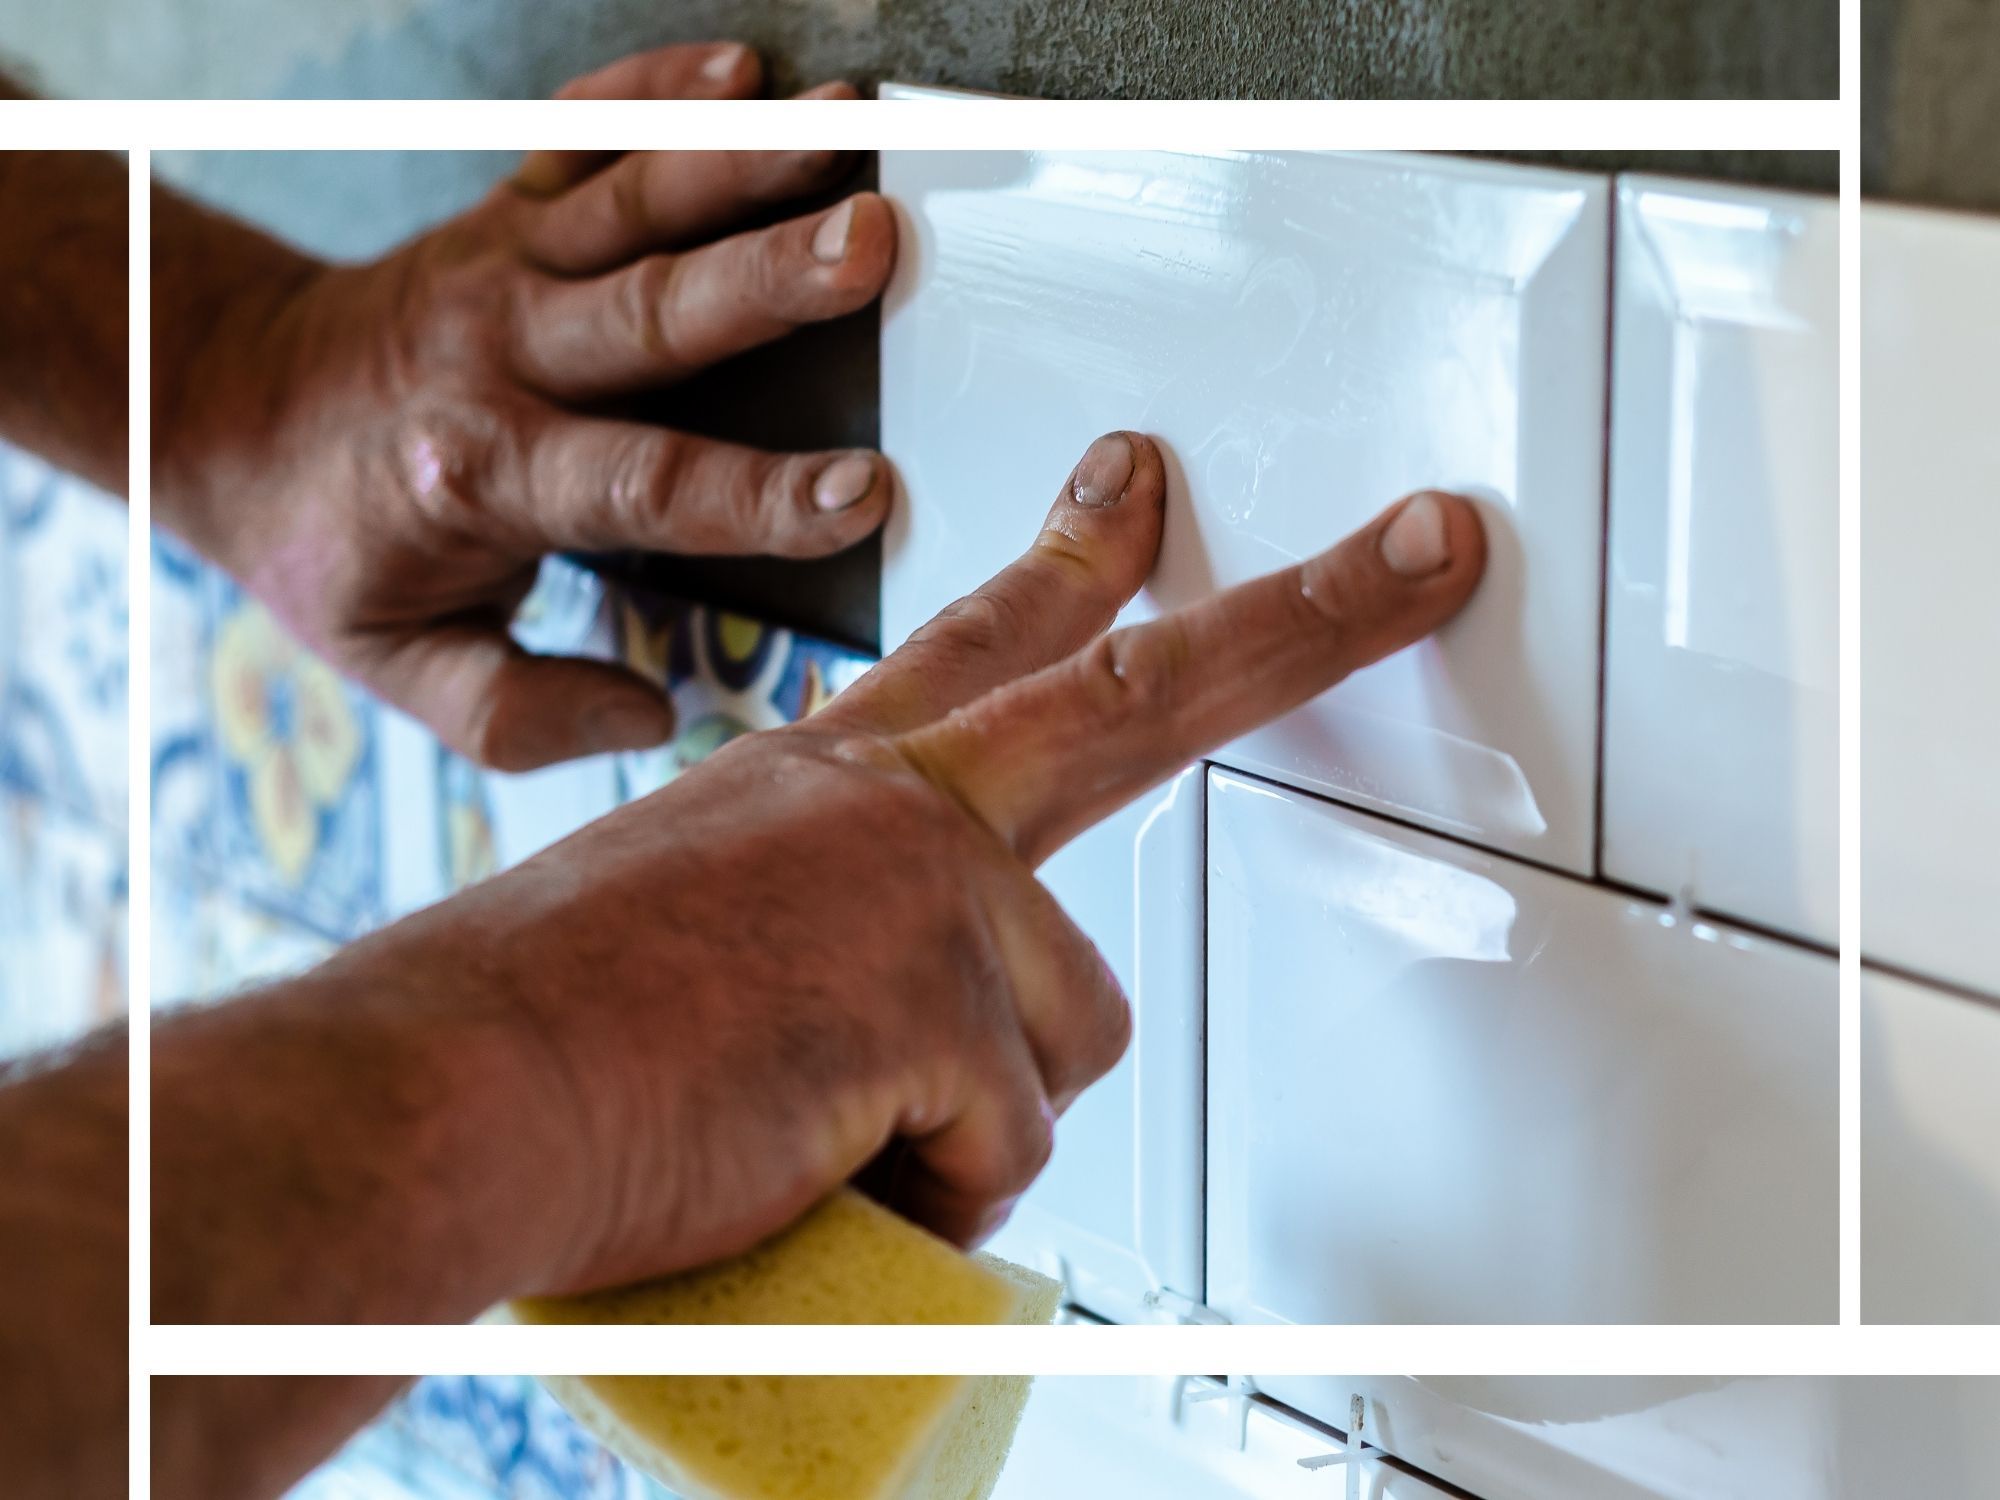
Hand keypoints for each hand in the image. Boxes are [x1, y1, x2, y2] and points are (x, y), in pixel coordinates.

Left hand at [152, 44, 889, 771]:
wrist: (220, 405)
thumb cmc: (325, 538)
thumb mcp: (393, 661)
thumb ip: (519, 713)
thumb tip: (649, 713)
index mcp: (483, 473)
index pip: (644, 485)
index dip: (759, 494)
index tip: (864, 493)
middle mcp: (500, 355)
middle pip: (655, 311)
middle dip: (773, 278)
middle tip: (875, 248)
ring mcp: (504, 266)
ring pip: (636, 205)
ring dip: (746, 163)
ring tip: (846, 131)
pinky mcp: (504, 212)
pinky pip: (581, 136)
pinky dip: (655, 91)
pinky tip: (738, 71)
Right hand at [333, 430, 1486, 1299]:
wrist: (445, 1090)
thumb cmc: (546, 1033)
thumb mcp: (704, 940)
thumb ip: (829, 952)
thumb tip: (908, 1057)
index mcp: (829, 779)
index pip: (983, 638)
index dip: (1081, 560)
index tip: (1139, 489)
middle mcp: (892, 802)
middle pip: (1140, 690)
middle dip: (1301, 614)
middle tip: (1417, 550)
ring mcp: (925, 884)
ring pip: (1066, 1027)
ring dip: (965, 1110)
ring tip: (819, 1121)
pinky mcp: (939, 992)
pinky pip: (999, 1146)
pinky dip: (920, 1193)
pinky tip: (813, 1166)